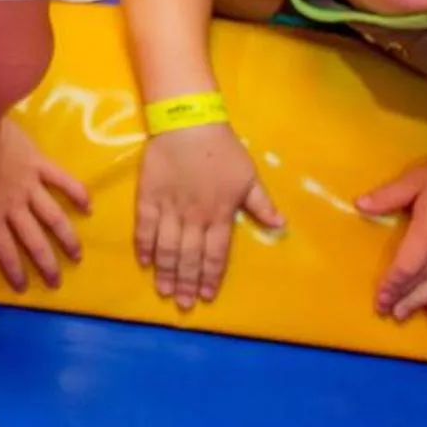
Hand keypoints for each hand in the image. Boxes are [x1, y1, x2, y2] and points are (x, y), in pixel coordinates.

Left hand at [0, 116, 90, 291]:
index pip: (5, 251)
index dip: (15, 272)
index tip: (23, 288)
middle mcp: (15, 206)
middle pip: (34, 241)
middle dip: (47, 265)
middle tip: (56, 282)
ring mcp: (30, 185)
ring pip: (54, 216)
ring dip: (67, 237)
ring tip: (77, 254)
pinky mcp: (40, 164)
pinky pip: (63, 180)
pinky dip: (77, 193)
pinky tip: (89, 206)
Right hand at [135, 123, 284, 310]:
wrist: (188, 122)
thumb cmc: (222, 149)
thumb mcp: (249, 175)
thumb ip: (261, 204)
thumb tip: (281, 226)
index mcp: (220, 214)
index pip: (216, 254)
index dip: (211, 276)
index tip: (206, 296)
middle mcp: (195, 217)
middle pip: (190, 257)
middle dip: (187, 283)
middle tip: (183, 304)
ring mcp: (170, 209)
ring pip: (168, 248)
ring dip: (166, 272)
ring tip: (164, 292)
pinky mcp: (148, 198)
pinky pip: (145, 228)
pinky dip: (144, 247)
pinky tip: (144, 263)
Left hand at [358, 147, 426, 321]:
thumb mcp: (418, 178)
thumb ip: (388, 195)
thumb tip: (358, 205)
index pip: (404, 269)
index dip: (390, 287)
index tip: (379, 300)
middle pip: (421, 283)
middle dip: (403, 299)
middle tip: (388, 313)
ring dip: (421, 304)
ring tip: (404, 316)